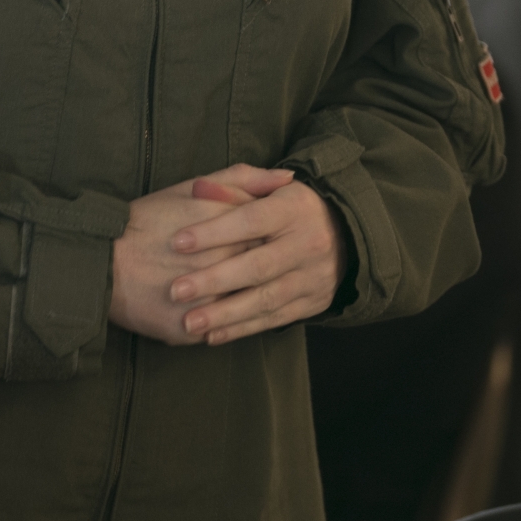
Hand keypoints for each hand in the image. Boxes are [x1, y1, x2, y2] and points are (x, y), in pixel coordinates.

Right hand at [109, 173, 278, 343]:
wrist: (101, 260)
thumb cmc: (147, 219)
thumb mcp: (194, 188)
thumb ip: (243, 179)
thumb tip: (288, 177)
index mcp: (226, 232)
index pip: (271, 239)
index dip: (276, 240)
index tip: (276, 241)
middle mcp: (219, 269)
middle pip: (262, 273)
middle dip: (269, 272)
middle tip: (270, 270)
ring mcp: (205, 304)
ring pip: (246, 308)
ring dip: (252, 303)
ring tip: (249, 295)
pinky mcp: (188, 331)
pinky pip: (220, 333)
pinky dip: (228, 326)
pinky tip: (228, 317)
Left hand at [167, 165, 351, 344]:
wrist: (344, 234)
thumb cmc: (288, 207)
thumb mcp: (268, 187)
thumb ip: (234, 185)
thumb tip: (199, 188)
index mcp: (294, 208)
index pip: (249, 220)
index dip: (213, 232)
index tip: (177, 242)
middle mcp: (308, 243)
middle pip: (257, 266)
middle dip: (214, 280)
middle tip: (176, 290)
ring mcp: (313, 277)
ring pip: (265, 299)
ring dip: (225, 314)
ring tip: (190, 322)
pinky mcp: (313, 303)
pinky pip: (274, 319)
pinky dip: (242, 329)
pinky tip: (213, 335)